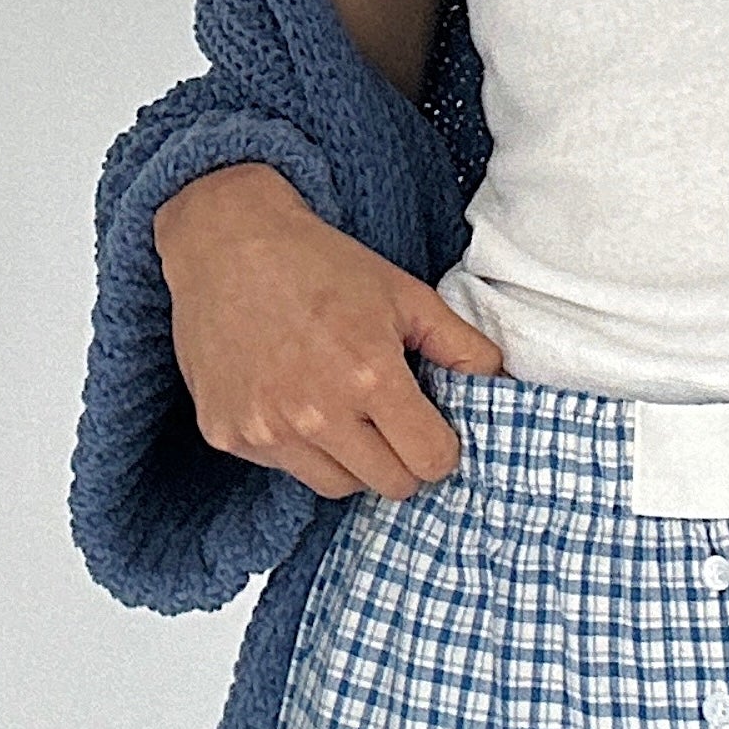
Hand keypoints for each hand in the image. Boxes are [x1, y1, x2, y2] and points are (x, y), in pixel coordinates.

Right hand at [152, 163, 509, 500]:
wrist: (227, 243)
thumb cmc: (321, 264)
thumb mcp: (405, 294)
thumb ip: (461, 345)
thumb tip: (501, 385)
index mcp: (369, 377)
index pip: (430, 462)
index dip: (439, 447)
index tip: (429, 425)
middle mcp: (315, 414)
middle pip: (389, 485)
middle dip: (401, 458)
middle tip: (388, 418)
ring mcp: (267, 430)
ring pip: (337, 486)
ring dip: (350, 460)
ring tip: (338, 406)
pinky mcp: (228, 434)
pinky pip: (284, 467)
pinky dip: (296, 446)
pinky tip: (290, 396)